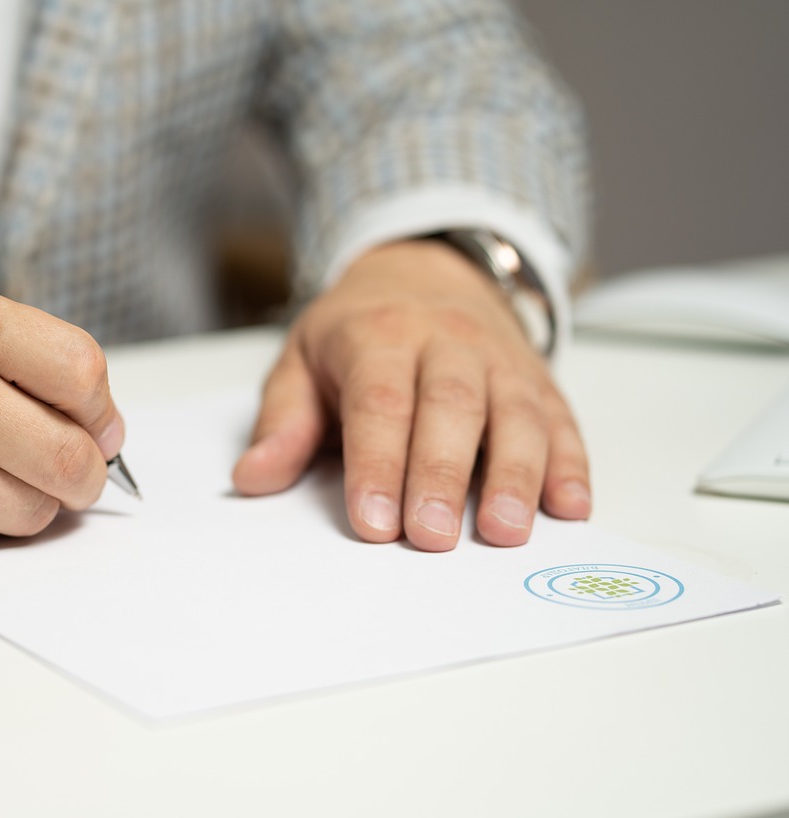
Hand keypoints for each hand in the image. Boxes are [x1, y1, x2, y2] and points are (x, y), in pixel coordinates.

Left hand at [232, 239, 590, 549]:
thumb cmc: (357, 332)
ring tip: (505, 532)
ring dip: (515, 475)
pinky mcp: (539, 380)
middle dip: (442, 475)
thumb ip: (283, 423)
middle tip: (432, 538)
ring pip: (515, 413)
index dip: (376, 464)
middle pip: (450, 407)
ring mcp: (500, 359)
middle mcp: (446, 341)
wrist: (425, 271)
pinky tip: (570, 507)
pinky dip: (570, 464)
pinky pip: (560, 418)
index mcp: (378, 336)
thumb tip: (253, 477)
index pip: (378, 402)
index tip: (372, 523)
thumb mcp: (301, 361)